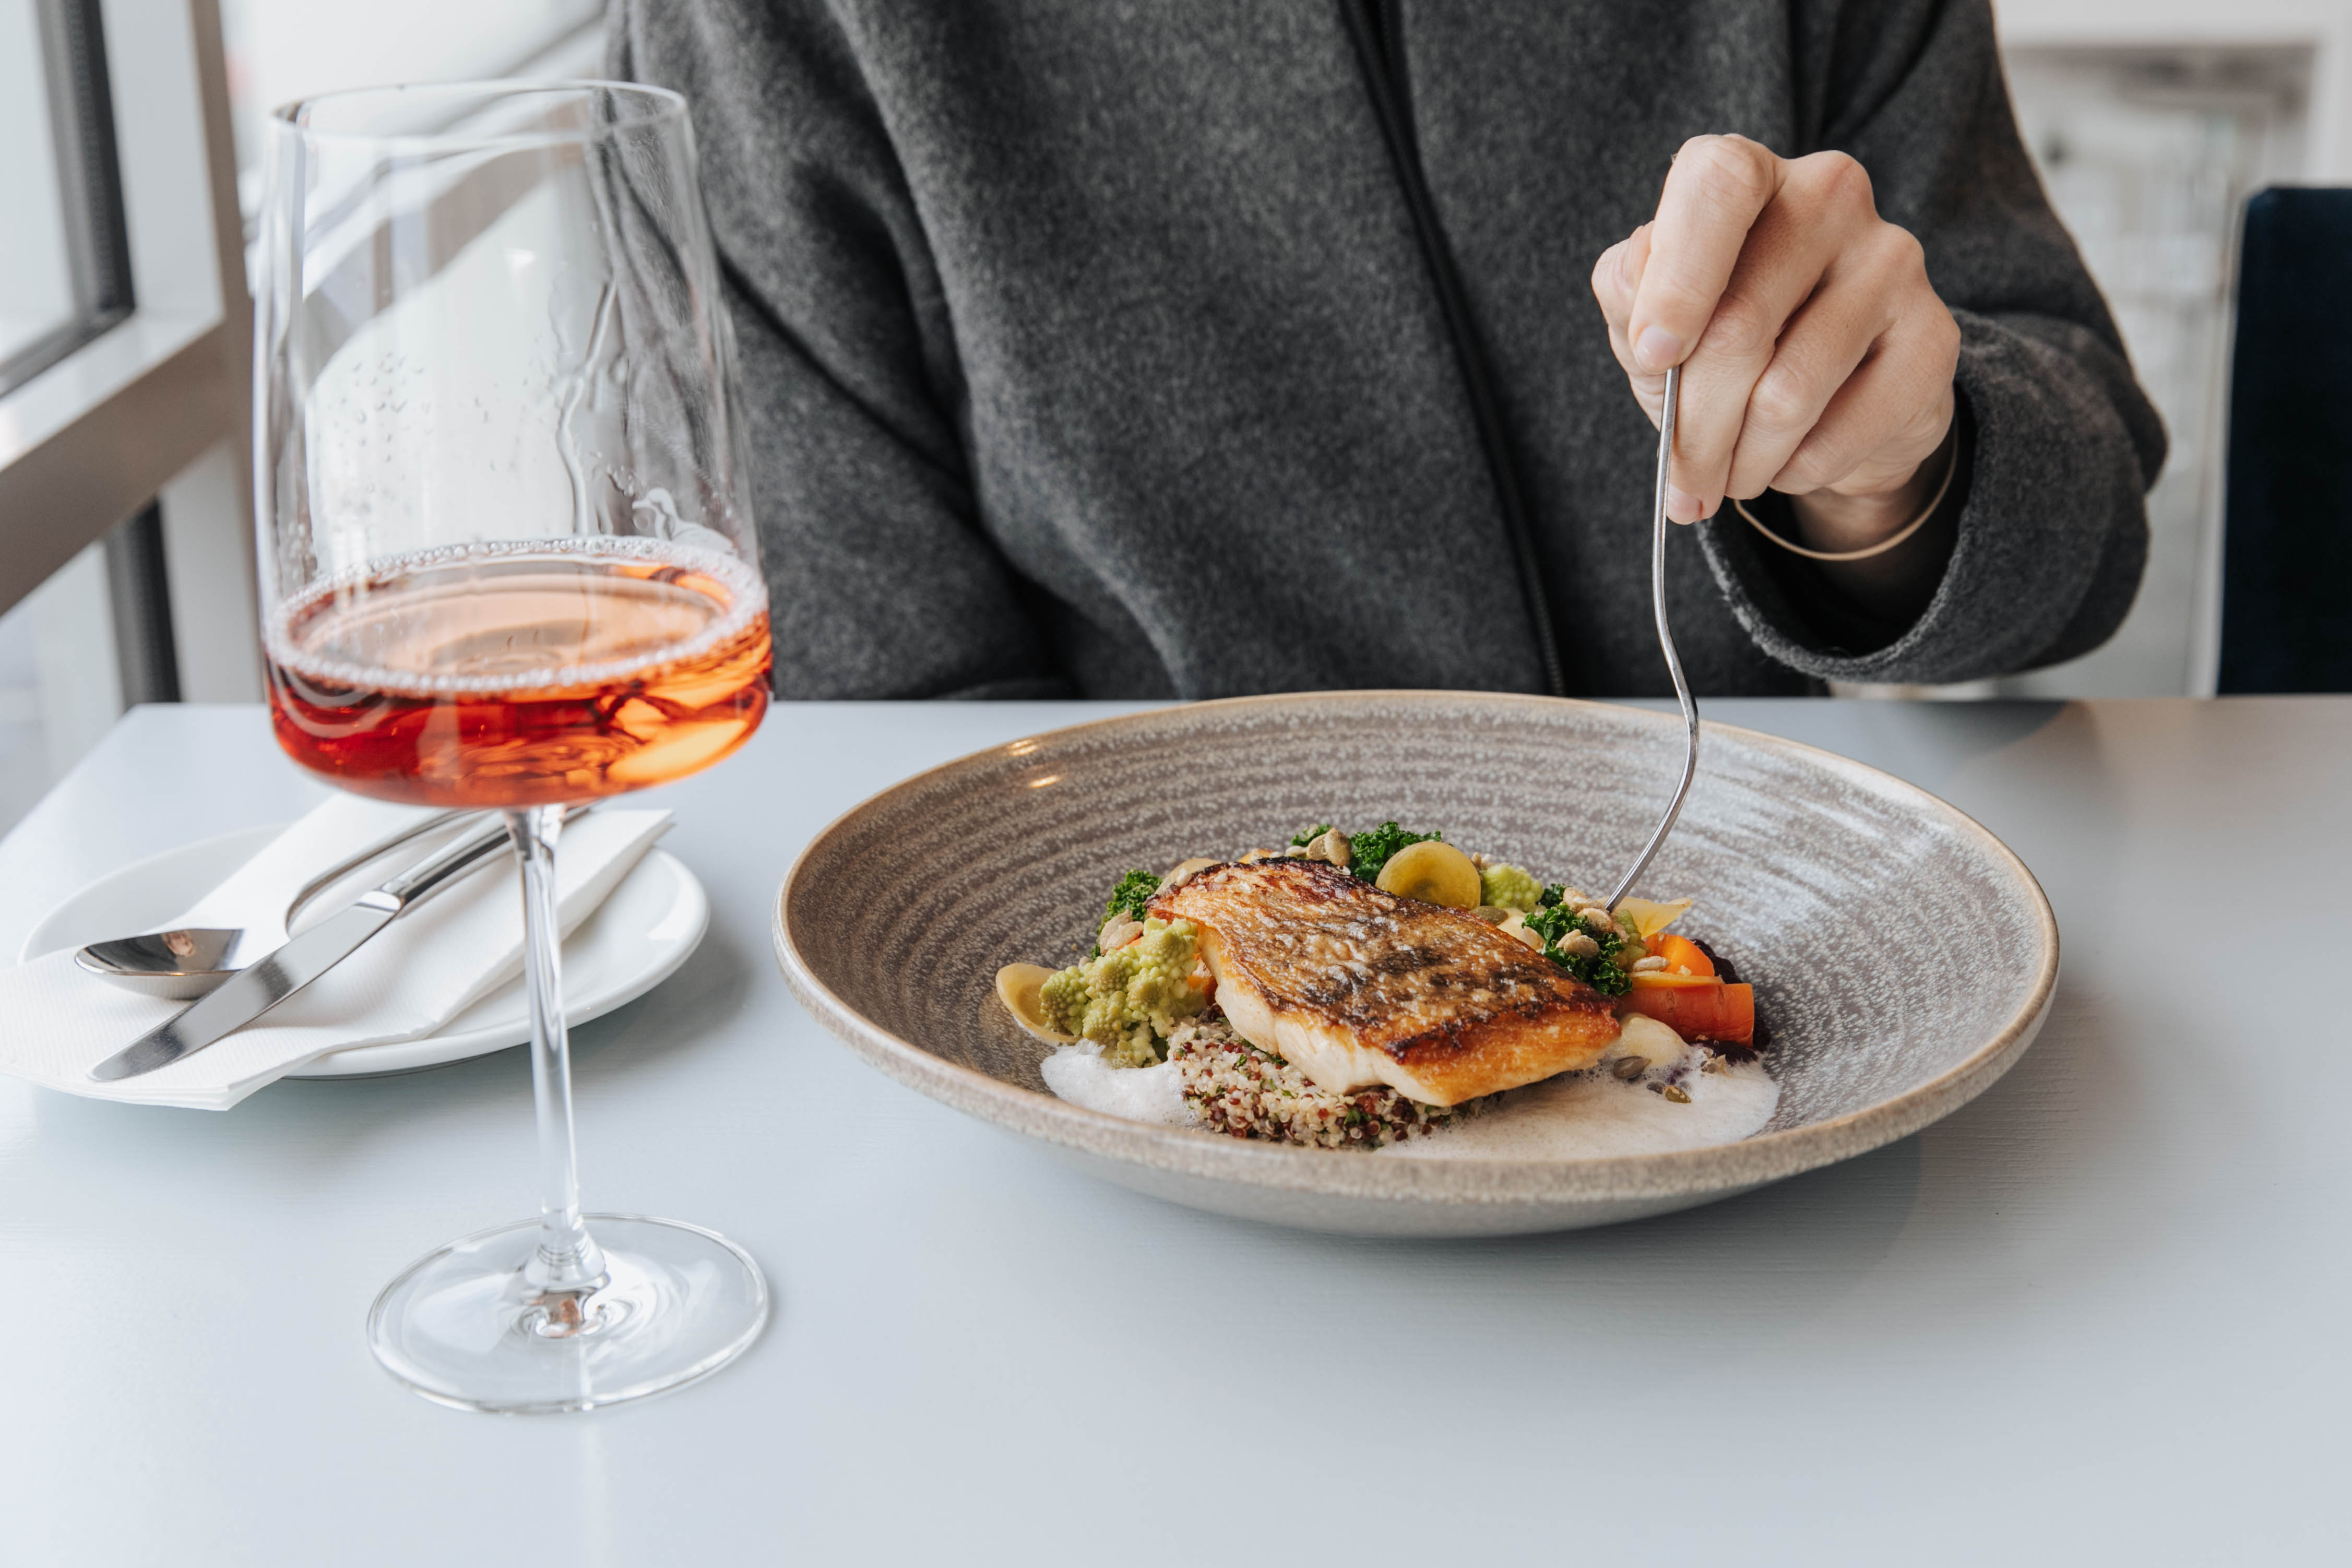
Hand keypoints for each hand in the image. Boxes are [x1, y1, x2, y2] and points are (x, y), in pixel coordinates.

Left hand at [1591, 135, 1959, 553]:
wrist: (1833, 403)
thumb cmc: (1725, 347)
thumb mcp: (1655, 321)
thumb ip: (1631, 301)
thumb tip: (1642, 313)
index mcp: (1749, 176)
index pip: (1717, 184)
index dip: (1678, 279)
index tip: (1653, 357)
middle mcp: (1828, 195)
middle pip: (1737, 324)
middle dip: (1693, 427)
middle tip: (1684, 479)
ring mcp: (1892, 258)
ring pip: (1786, 392)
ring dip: (1741, 461)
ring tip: (1733, 473)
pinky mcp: (1934, 335)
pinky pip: (1840, 432)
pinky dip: (1797, 471)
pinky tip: (1791, 461)